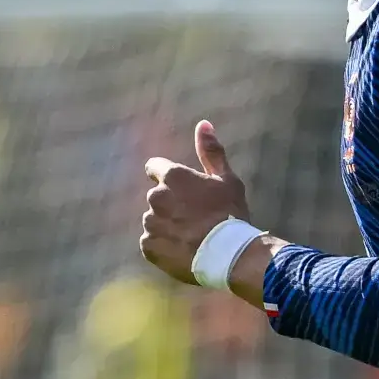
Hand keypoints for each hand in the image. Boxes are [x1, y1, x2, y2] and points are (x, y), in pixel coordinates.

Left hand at [141, 121, 251, 284]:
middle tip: (194, 218)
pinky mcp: (148, 246)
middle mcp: (156, 197)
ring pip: (155, 220)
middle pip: (157, 196)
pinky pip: (152, 243)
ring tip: (190, 236)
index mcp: (172, 176)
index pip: (154, 167)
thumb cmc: (230, 213)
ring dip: (167, 225)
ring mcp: (150, 223)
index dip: (168, 176)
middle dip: (170, 204)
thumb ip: (211, 151)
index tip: (182, 188)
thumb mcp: (226, 179)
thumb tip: (203, 124)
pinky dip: (164, 245)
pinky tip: (183, 249)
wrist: (229, 255)